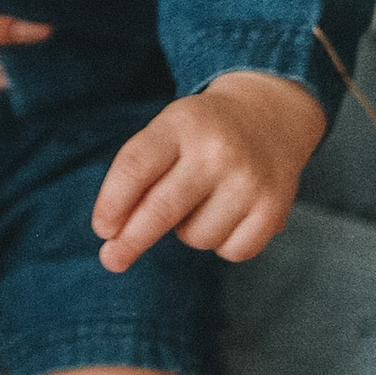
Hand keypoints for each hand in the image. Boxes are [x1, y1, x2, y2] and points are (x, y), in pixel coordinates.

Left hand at [92, 69, 325, 272]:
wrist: (270, 115)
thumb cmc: (202, 132)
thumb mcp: (169, 130)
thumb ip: (140, 174)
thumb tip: (114, 234)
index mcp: (183, 123)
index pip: (136, 167)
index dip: (112, 202)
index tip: (101, 229)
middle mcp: (218, 151)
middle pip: (161, 209)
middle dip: (130, 241)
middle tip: (111, 259)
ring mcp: (249, 181)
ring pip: (195, 237)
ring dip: (186, 232)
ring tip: (200, 201)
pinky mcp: (273, 210)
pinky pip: (229, 251)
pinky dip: (221, 242)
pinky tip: (229, 214)